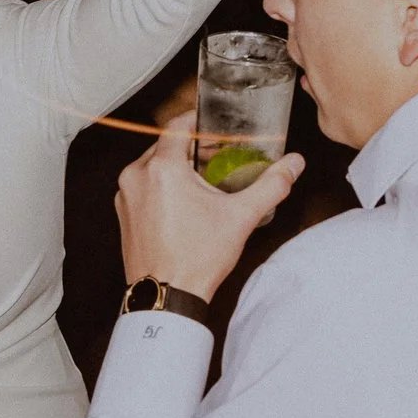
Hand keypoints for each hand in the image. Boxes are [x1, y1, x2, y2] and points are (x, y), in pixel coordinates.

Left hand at [115, 111, 304, 303]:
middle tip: (216, 152)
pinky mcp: (123, 213)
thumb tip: (294, 164)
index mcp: (163, 168)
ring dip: (175, 165)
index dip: (198, 119)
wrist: (166, 298)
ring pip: (152, 165)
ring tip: (202, 178)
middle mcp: (137, 176)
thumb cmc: (198, 258)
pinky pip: (142, 186)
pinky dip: (160, 185)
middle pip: (165, 145)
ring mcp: (126, 196)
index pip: (178, 125)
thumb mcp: (241, 217)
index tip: (213, 122)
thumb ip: (271, 185)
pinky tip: (183, 201)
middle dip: (191, 146)